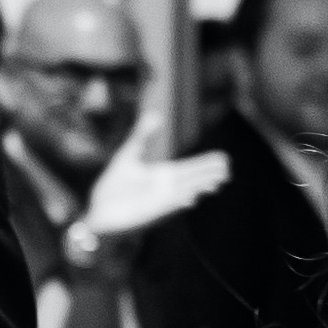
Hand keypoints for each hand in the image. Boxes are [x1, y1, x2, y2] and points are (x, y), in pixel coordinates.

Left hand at [80, 112, 228, 249]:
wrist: (100, 212)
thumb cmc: (114, 187)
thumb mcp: (129, 155)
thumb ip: (142, 136)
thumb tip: (155, 115)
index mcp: (162, 175)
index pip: (189, 168)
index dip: (205, 163)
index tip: (223, 158)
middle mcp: (165, 189)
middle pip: (192, 180)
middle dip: (209, 175)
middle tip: (228, 168)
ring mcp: (160, 201)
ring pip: (185, 193)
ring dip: (199, 188)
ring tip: (217, 182)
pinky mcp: (151, 212)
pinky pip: (168, 207)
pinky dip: (180, 202)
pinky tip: (192, 198)